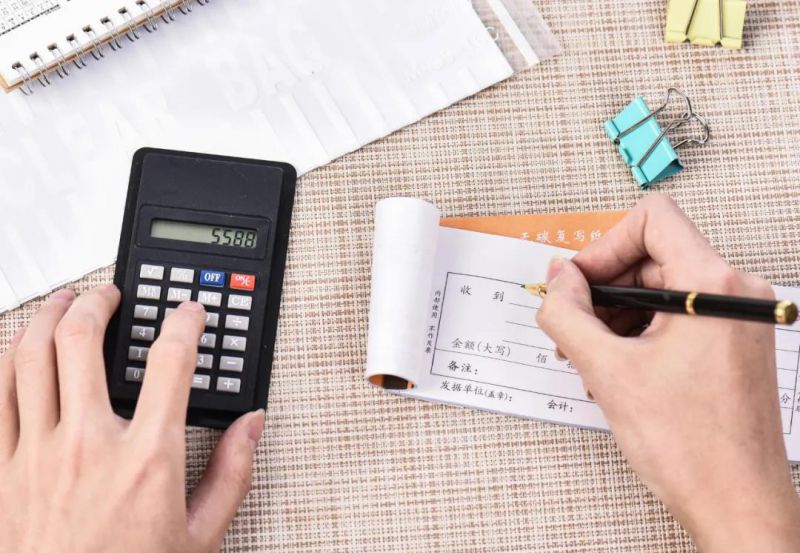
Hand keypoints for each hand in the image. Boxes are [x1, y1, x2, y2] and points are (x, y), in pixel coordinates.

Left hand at [0, 285, 264, 552]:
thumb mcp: (201, 535)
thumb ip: (233, 473)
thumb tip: (252, 426)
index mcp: (147, 459)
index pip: (170, 363)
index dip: (183, 323)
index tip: (188, 313)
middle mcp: (88, 446)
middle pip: (83, 341)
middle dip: (99, 302)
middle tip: (111, 295)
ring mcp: (37, 456)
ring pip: (29, 357)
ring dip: (49, 317)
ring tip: (65, 303)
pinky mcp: (2, 471)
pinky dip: (5, 361)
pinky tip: (19, 349)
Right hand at [537, 195, 799, 551]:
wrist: (738, 504)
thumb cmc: (695, 448)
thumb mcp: (608, 371)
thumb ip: (569, 314)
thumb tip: (557, 280)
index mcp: (713, 286)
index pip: (652, 220)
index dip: (603, 246)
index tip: (578, 282)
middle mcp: (735, 293)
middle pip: (652, 255)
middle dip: (603, 289)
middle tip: (573, 325)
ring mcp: (736, 319)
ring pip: (660, 287)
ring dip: (616, 315)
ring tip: (591, 355)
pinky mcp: (730, 342)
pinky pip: (675, 315)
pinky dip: (638, 332)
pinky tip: (616, 367)